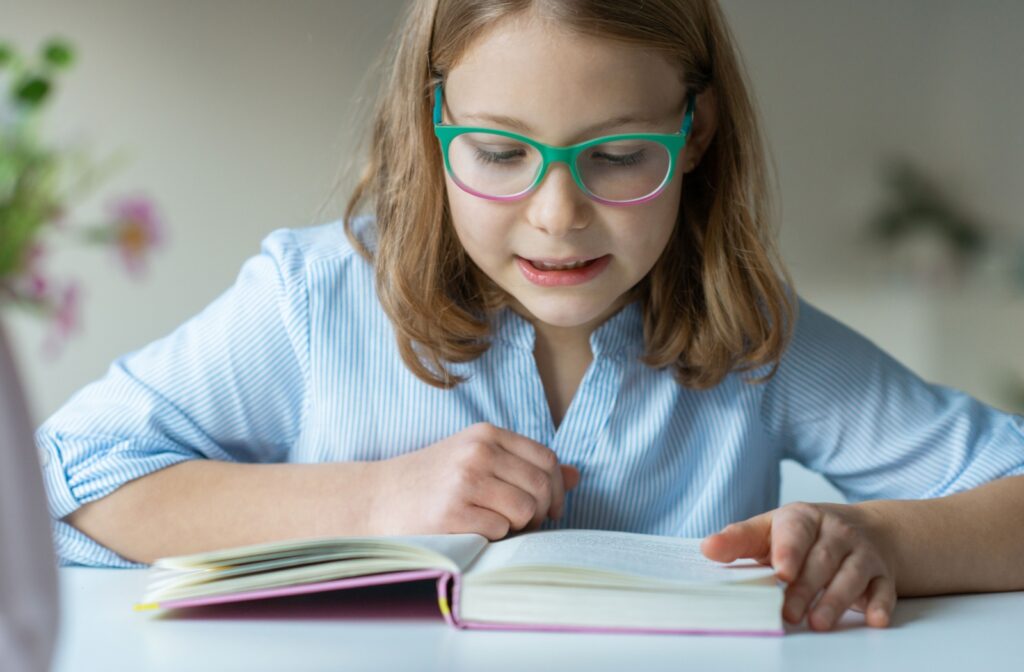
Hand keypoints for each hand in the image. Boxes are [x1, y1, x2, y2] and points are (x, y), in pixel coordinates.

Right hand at [366, 422, 579, 539]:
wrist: (377, 498)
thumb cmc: (432, 482)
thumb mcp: (476, 460)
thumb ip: (523, 465)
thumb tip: (576, 476)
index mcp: (486, 434)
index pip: (547, 459)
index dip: (556, 489)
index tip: (550, 510)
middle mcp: (478, 451)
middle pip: (541, 486)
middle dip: (541, 513)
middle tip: (524, 525)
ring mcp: (465, 480)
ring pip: (525, 510)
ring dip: (517, 527)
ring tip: (495, 526)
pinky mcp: (453, 511)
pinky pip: (500, 530)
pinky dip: (493, 537)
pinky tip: (472, 532)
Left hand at [700, 502, 896, 630]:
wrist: (863, 529)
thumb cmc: (802, 535)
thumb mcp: (769, 530)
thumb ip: (739, 540)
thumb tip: (707, 549)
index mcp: (803, 518)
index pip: (795, 532)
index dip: (788, 551)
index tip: (780, 572)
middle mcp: (836, 532)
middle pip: (821, 559)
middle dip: (805, 588)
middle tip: (788, 613)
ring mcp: (862, 552)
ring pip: (851, 576)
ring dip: (836, 600)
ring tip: (817, 623)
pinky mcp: (882, 574)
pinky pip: (884, 590)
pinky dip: (880, 605)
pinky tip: (874, 619)